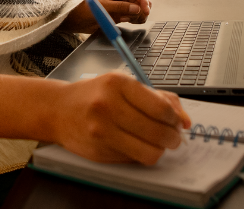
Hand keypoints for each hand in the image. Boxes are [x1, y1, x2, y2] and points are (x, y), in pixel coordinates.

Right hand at [50, 73, 190, 164]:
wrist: (58, 110)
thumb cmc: (95, 95)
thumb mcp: (125, 85)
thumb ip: (159, 98)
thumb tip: (186, 121)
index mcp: (118, 84)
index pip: (160, 107)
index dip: (175, 119)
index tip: (176, 121)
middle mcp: (108, 106)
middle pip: (158, 132)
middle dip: (172, 137)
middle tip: (172, 136)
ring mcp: (101, 131)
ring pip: (149, 152)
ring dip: (159, 149)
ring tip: (156, 142)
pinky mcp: (98, 151)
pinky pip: (134, 159)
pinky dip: (140, 153)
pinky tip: (134, 143)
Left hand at [62, 0, 150, 33]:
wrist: (78, 21)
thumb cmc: (86, 10)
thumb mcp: (103, 8)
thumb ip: (120, 7)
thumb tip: (136, 9)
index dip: (142, 0)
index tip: (145, 10)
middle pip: (140, 0)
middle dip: (140, 9)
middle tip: (134, 18)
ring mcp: (122, 4)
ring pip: (139, 9)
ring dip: (138, 16)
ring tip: (125, 19)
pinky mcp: (122, 13)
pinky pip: (135, 16)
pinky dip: (135, 20)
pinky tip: (126, 21)